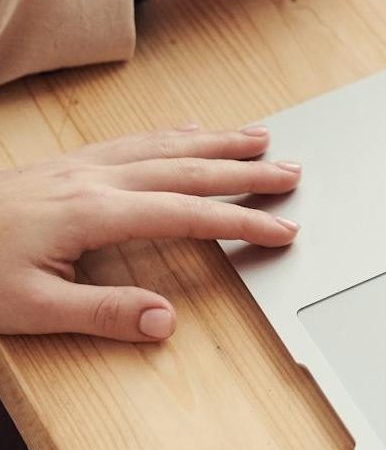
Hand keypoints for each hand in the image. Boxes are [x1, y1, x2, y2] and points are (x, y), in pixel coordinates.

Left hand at [0, 126, 299, 341]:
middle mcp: (97, 179)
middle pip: (189, 168)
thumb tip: (164, 320)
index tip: (282, 229)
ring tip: (262, 137)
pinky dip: (174, 133)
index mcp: (94, 213)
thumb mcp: (28, 309)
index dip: (240, 222)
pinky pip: (136, 138)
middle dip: (247, 170)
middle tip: (293, 173)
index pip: (187, 215)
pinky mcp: (69, 162)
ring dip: (219, 141)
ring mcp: (83, 165)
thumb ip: (101, 313)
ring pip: (167, 144)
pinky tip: (192, 130)